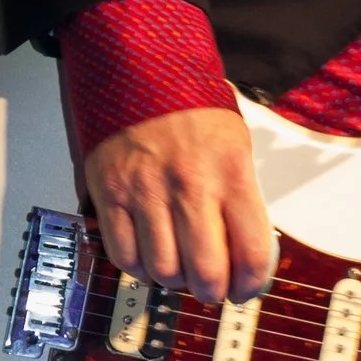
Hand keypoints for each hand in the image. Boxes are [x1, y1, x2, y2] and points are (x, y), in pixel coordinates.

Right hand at [83, 105, 275, 305]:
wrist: (138, 69)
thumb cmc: (190, 108)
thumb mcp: (235, 145)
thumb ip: (241, 198)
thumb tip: (245, 252)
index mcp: (231, 173)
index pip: (251, 253)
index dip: (251, 285)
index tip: (245, 290)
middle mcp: (190, 186)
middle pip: (206, 273)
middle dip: (213, 292)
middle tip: (211, 287)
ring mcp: (146, 193)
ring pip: (164, 271)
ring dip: (174, 281)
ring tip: (179, 269)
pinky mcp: (110, 195)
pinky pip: (124, 256)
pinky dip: (139, 269)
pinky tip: (149, 258)